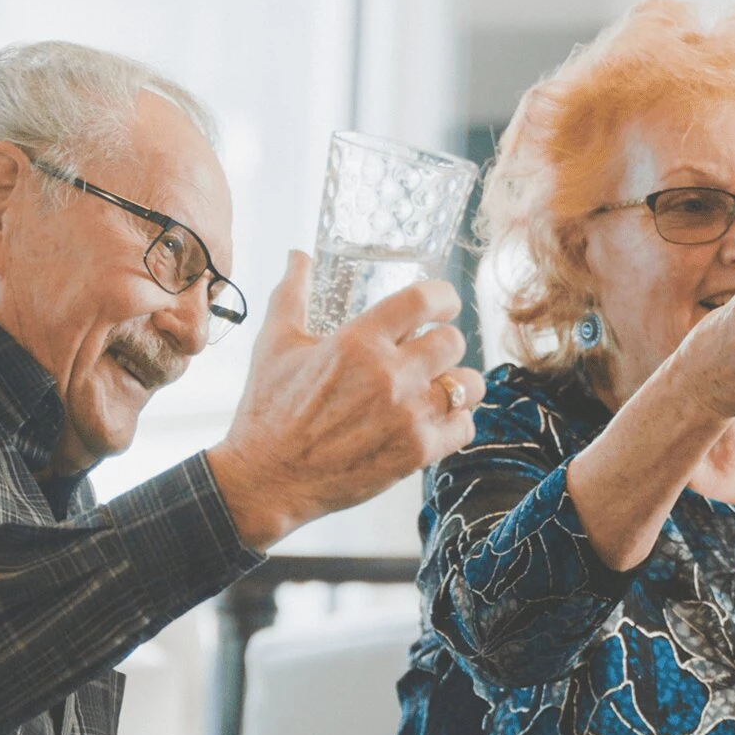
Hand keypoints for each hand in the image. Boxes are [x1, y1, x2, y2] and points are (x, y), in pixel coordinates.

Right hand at [208, 251, 484, 549]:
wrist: (266, 479)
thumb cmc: (267, 410)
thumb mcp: (275, 343)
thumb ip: (292, 293)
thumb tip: (298, 256)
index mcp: (358, 341)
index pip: (424, 299)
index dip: (443, 298)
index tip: (443, 306)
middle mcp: (389, 375)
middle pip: (453, 341)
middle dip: (443, 344)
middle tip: (428, 356)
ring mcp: (407, 416)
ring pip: (469, 384)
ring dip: (457, 384)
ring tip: (438, 389)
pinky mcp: (416, 453)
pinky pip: (465, 426)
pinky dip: (456, 422)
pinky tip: (435, 421)